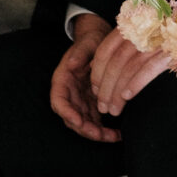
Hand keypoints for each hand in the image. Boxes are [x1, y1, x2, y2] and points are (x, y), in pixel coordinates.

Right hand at [49, 15, 119, 141]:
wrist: (100, 41)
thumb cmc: (91, 40)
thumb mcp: (87, 42)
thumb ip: (80, 53)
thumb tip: (72, 64)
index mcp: (63, 79)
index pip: (58, 101)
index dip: (67, 113)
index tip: (78, 121)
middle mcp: (69, 93)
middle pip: (71, 117)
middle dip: (85, 128)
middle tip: (100, 135)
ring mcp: (80, 100)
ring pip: (84, 123)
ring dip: (96, 133)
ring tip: (114, 137)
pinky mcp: (92, 103)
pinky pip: (95, 120)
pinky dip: (104, 129)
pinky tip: (118, 134)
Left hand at [89, 27, 169, 116]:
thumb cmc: (170, 30)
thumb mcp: (142, 32)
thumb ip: (123, 45)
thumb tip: (98, 68)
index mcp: (130, 25)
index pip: (105, 50)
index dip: (98, 72)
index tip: (95, 90)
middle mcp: (140, 31)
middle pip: (115, 62)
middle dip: (105, 88)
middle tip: (102, 107)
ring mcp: (155, 40)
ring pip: (128, 68)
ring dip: (117, 92)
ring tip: (114, 110)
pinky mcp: (171, 50)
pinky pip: (149, 68)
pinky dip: (136, 83)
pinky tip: (128, 97)